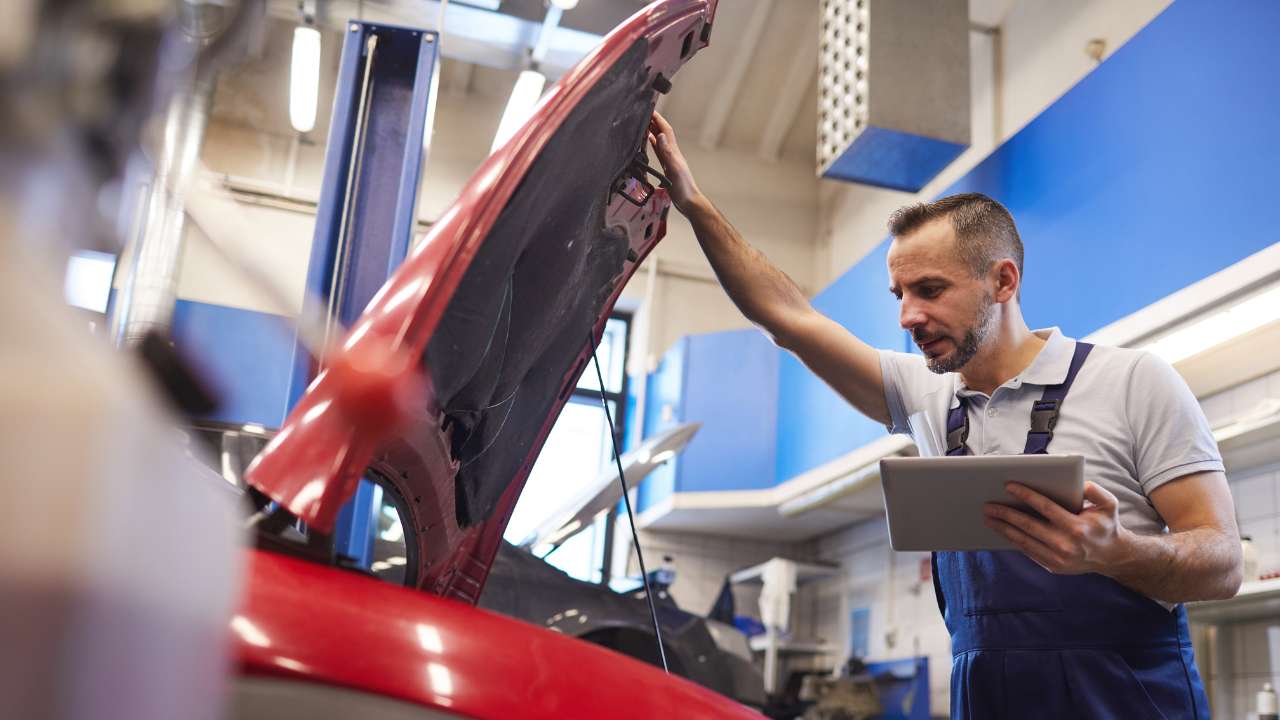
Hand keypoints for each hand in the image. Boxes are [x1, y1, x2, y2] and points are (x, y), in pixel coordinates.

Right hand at [647, 112, 703, 214]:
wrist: (689, 202)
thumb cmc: (683, 188)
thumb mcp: (674, 169)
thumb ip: (668, 153)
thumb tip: (661, 135)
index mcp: (673, 152)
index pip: (666, 130)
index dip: (658, 119)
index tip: (650, 109)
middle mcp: (672, 154)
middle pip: (662, 133)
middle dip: (654, 122)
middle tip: (644, 113)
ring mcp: (670, 160)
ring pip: (660, 141)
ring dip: (652, 131)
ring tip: (643, 124)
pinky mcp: (667, 168)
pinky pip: (658, 152)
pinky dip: (653, 144)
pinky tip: (649, 143)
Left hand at [983, 481, 1135, 575]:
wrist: (1112, 557)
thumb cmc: (1106, 525)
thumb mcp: (1109, 505)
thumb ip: (1096, 491)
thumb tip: (1080, 484)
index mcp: (1077, 527)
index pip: (1045, 508)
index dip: (1026, 495)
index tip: (1009, 486)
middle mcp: (1065, 545)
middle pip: (1028, 526)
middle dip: (1006, 514)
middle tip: (988, 505)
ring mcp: (1058, 559)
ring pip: (1024, 541)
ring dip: (1004, 529)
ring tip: (989, 518)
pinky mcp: (1053, 566)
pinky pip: (1028, 551)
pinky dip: (1013, 541)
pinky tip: (1003, 530)